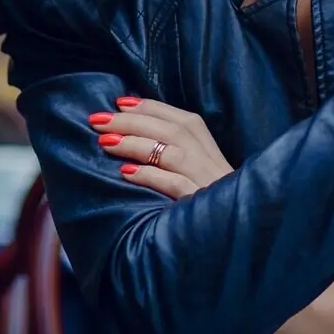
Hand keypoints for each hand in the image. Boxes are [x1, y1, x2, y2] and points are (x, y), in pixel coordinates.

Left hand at [89, 97, 233, 197]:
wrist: (234, 230)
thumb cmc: (208, 196)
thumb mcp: (199, 166)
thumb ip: (176, 147)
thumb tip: (136, 127)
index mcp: (207, 145)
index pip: (178, 118)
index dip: (148, 108)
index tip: (118, 103)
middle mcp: (208, 159)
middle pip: (171, 131)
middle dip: (132, 122)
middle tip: (99, 120)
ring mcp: (205, 181)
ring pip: (171, 154)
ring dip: (136, 145)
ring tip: (105, 142)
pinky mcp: (198, 203)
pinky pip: (174, 184)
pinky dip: (150, 176)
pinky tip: (126, 173)